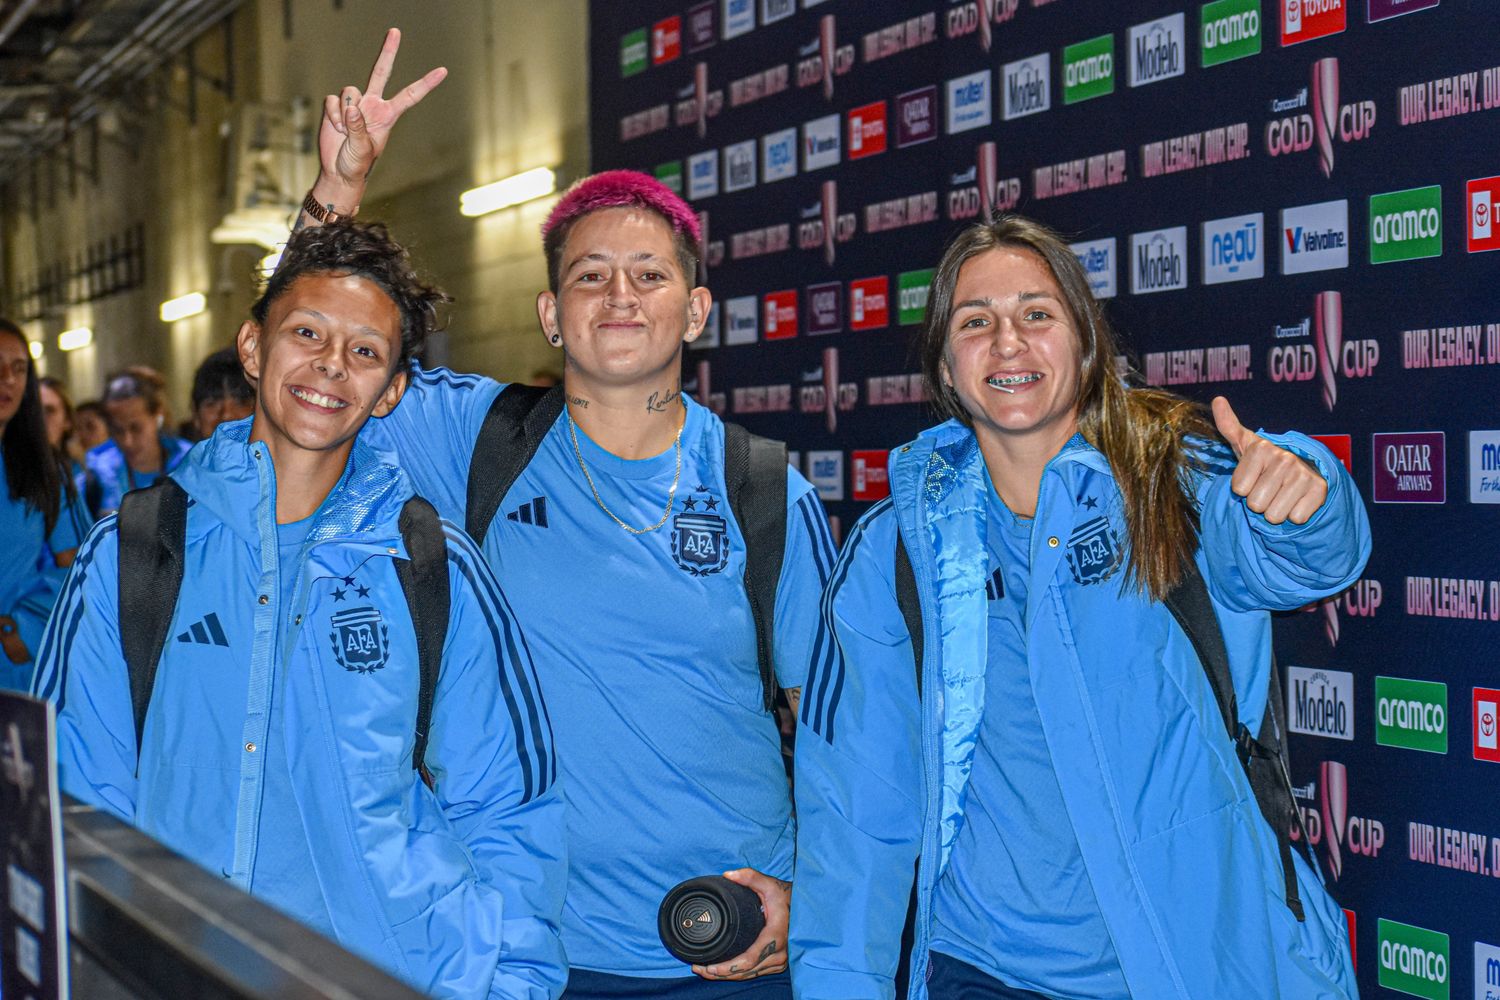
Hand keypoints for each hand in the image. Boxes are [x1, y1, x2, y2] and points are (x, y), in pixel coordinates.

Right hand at [310, 28, 446, 208]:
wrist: (337, 171)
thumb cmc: (357, 165)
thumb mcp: (362, 149)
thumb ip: (358, 127)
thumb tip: (352, 107)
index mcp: (387, 116)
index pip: (410, 95)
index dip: (425, 83)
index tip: (442, 71)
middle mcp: (372, 105)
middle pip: (381, 71)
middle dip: (388, 51)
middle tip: (395, 31)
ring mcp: (354, 104)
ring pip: (349, 91)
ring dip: (344, 112)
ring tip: (345, 130)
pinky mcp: (336, 106)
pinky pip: (332, 100)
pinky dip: (332, 114)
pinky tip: (335, 128)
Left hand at [691, 869, 789, 980]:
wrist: (807, 910)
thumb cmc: (787, 897)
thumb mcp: (770, 884)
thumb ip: (750, 877)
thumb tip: (728, 875)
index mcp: (775, 935)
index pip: (748, 959)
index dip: (727, 967)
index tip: (709, 966)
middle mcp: (779, 953)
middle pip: (745, 972)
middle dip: (721, 974)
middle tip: (699, 969)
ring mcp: (780, 960)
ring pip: (750, 975)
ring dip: (727, 976)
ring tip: (705, 971)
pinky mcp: (778, 963)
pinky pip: (755, 973)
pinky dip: (738, 974)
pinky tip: (723, 972)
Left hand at [1212, 396, 1327, 524]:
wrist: (1302, 471)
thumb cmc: (1265, 462)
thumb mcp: (1244, 444)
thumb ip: (1228, 425)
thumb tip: (1217, 399)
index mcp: (1261, 447)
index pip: (1238, 489)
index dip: (1243, 489)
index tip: (1253, 477)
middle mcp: (1284, 458)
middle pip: (1255, 504)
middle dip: (1259, 502)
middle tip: (1268, 488)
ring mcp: (1304, 474)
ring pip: (1274, 515)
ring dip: (1275, 511)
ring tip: (1281, 494)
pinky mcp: (1320, 490)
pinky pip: (1296, 518)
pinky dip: (1294, 514)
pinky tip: (1297, 500)